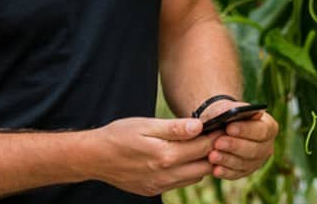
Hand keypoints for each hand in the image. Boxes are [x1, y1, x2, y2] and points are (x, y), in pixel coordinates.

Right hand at [92, 117, 214, 195]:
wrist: (94, 157)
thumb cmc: (120, 135)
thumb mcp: (146, 125)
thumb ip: (174, 128)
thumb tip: (199, 126)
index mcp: (165, 155)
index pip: (202, 147)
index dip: (215, 136)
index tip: (222, 126)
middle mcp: (165, 174)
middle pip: (204, 166)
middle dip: (213, 152)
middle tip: (216, 136)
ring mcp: (159, 185)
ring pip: (194, 177)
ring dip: (201, 163)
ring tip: (201, 146)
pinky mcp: (154, 190)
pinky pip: (180, 183)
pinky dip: (188, 172)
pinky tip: (184, 158)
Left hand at [197, 101, 278, 180]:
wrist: (219, 126)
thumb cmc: (226, 114)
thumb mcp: (228, 107)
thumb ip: (232, 109)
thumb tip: (235, 111)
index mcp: (269, 127)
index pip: (262, 130)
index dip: (246, 130)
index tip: (229, 128)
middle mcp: (266, 146)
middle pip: (254, 149)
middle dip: (235, 146)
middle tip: (218, 143)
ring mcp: (257, 161)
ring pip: (244, 163)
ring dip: (227, 160)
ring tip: (212, 156)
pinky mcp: (245, 171)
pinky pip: (236, 174)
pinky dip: (225, 172)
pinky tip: (215, 169)